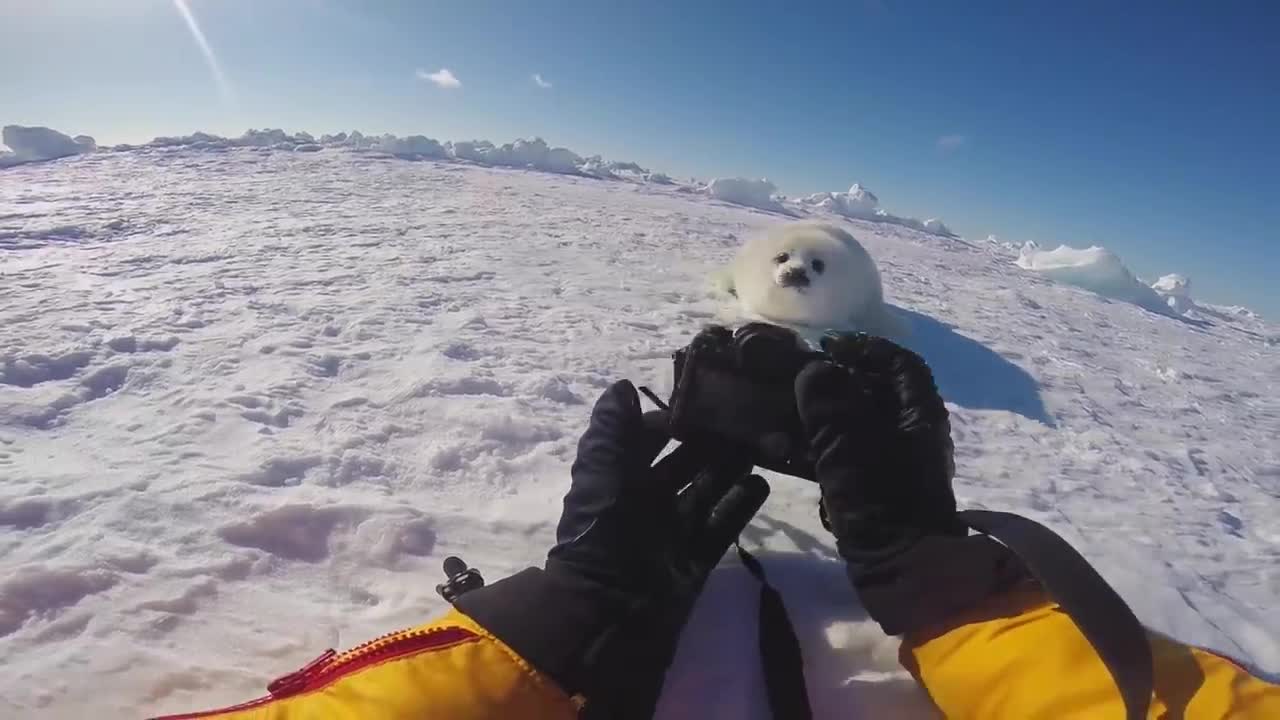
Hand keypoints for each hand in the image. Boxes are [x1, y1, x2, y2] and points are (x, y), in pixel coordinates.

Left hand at [458, 380, 768, 717]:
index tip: (704, 401)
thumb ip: (612, 431)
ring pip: (707, 489)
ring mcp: (673, 531)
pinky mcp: (696, 558)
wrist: (609, 614)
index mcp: (618, 480)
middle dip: (710, 441)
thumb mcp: (600, 475)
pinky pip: (722, 524)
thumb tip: (625, 385)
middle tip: (746, 416)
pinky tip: (762, 482)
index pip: (646, 440)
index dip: (671, 421)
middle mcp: (646, 502)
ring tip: (762, 442)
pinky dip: (741, 503)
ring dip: (731, 466)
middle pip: (684, 463)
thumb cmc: (601, 535)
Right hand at [796, 334, 1024, 634]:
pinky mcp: (888, 494)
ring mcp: (904, 467)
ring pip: (867, 426)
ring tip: (793, 417)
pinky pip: (860, 457)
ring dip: (832, 418)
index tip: (829, 347)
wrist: (913, 583)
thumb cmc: (887, 513)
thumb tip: (816, 369)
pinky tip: (806, 460)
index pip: (900, 365)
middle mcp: (918, 437)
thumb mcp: (851, 458)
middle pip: (881, 393)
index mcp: (920, 419)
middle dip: (842, 383)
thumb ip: (831, 411)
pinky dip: (834, 451)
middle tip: (801, 380)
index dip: (866, 349)